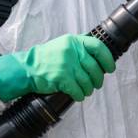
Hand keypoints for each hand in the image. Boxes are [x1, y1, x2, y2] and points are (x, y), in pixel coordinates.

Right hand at [0, 34, 115, 101]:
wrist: (27, 68)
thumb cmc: (46, 58)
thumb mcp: (63, 45)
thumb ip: (79, 47)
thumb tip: (98, 57)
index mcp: (74, 41)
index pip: (98, 47)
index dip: (107, 59)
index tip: (110, 68)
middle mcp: (71, 51)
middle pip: (94, 68)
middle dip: (98, 79)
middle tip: (96, 84)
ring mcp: (66, 64)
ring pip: (87, 81)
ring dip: (88, 89)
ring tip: (86, 91)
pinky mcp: (61, 78)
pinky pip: (78, 90)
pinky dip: (80, 95)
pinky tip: (78, 95)